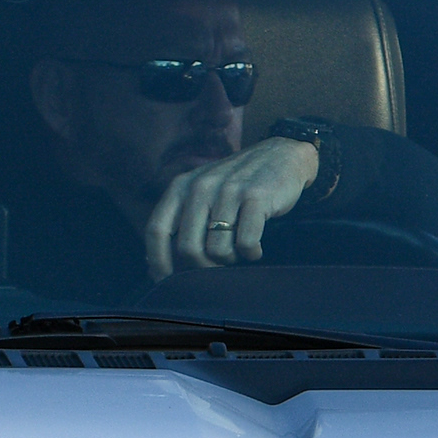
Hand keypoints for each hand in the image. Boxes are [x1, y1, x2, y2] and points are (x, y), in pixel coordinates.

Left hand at [143, 135, 321, 278]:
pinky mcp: (255, 197)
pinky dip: (251, 253)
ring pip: (217, 250)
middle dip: (201, 267)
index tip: (165, 281)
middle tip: (216, 266)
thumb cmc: (237, 184)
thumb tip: (157, 263)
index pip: (156, 230)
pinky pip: (246, 243)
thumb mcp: (202, 192)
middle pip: (187, 248)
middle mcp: (201, 186)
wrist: (281, 155)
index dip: (157, 261)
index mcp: (181, 187)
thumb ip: (181, 220)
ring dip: (229, 260)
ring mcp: (228, 190)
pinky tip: (255, 249)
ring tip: (238, 251)